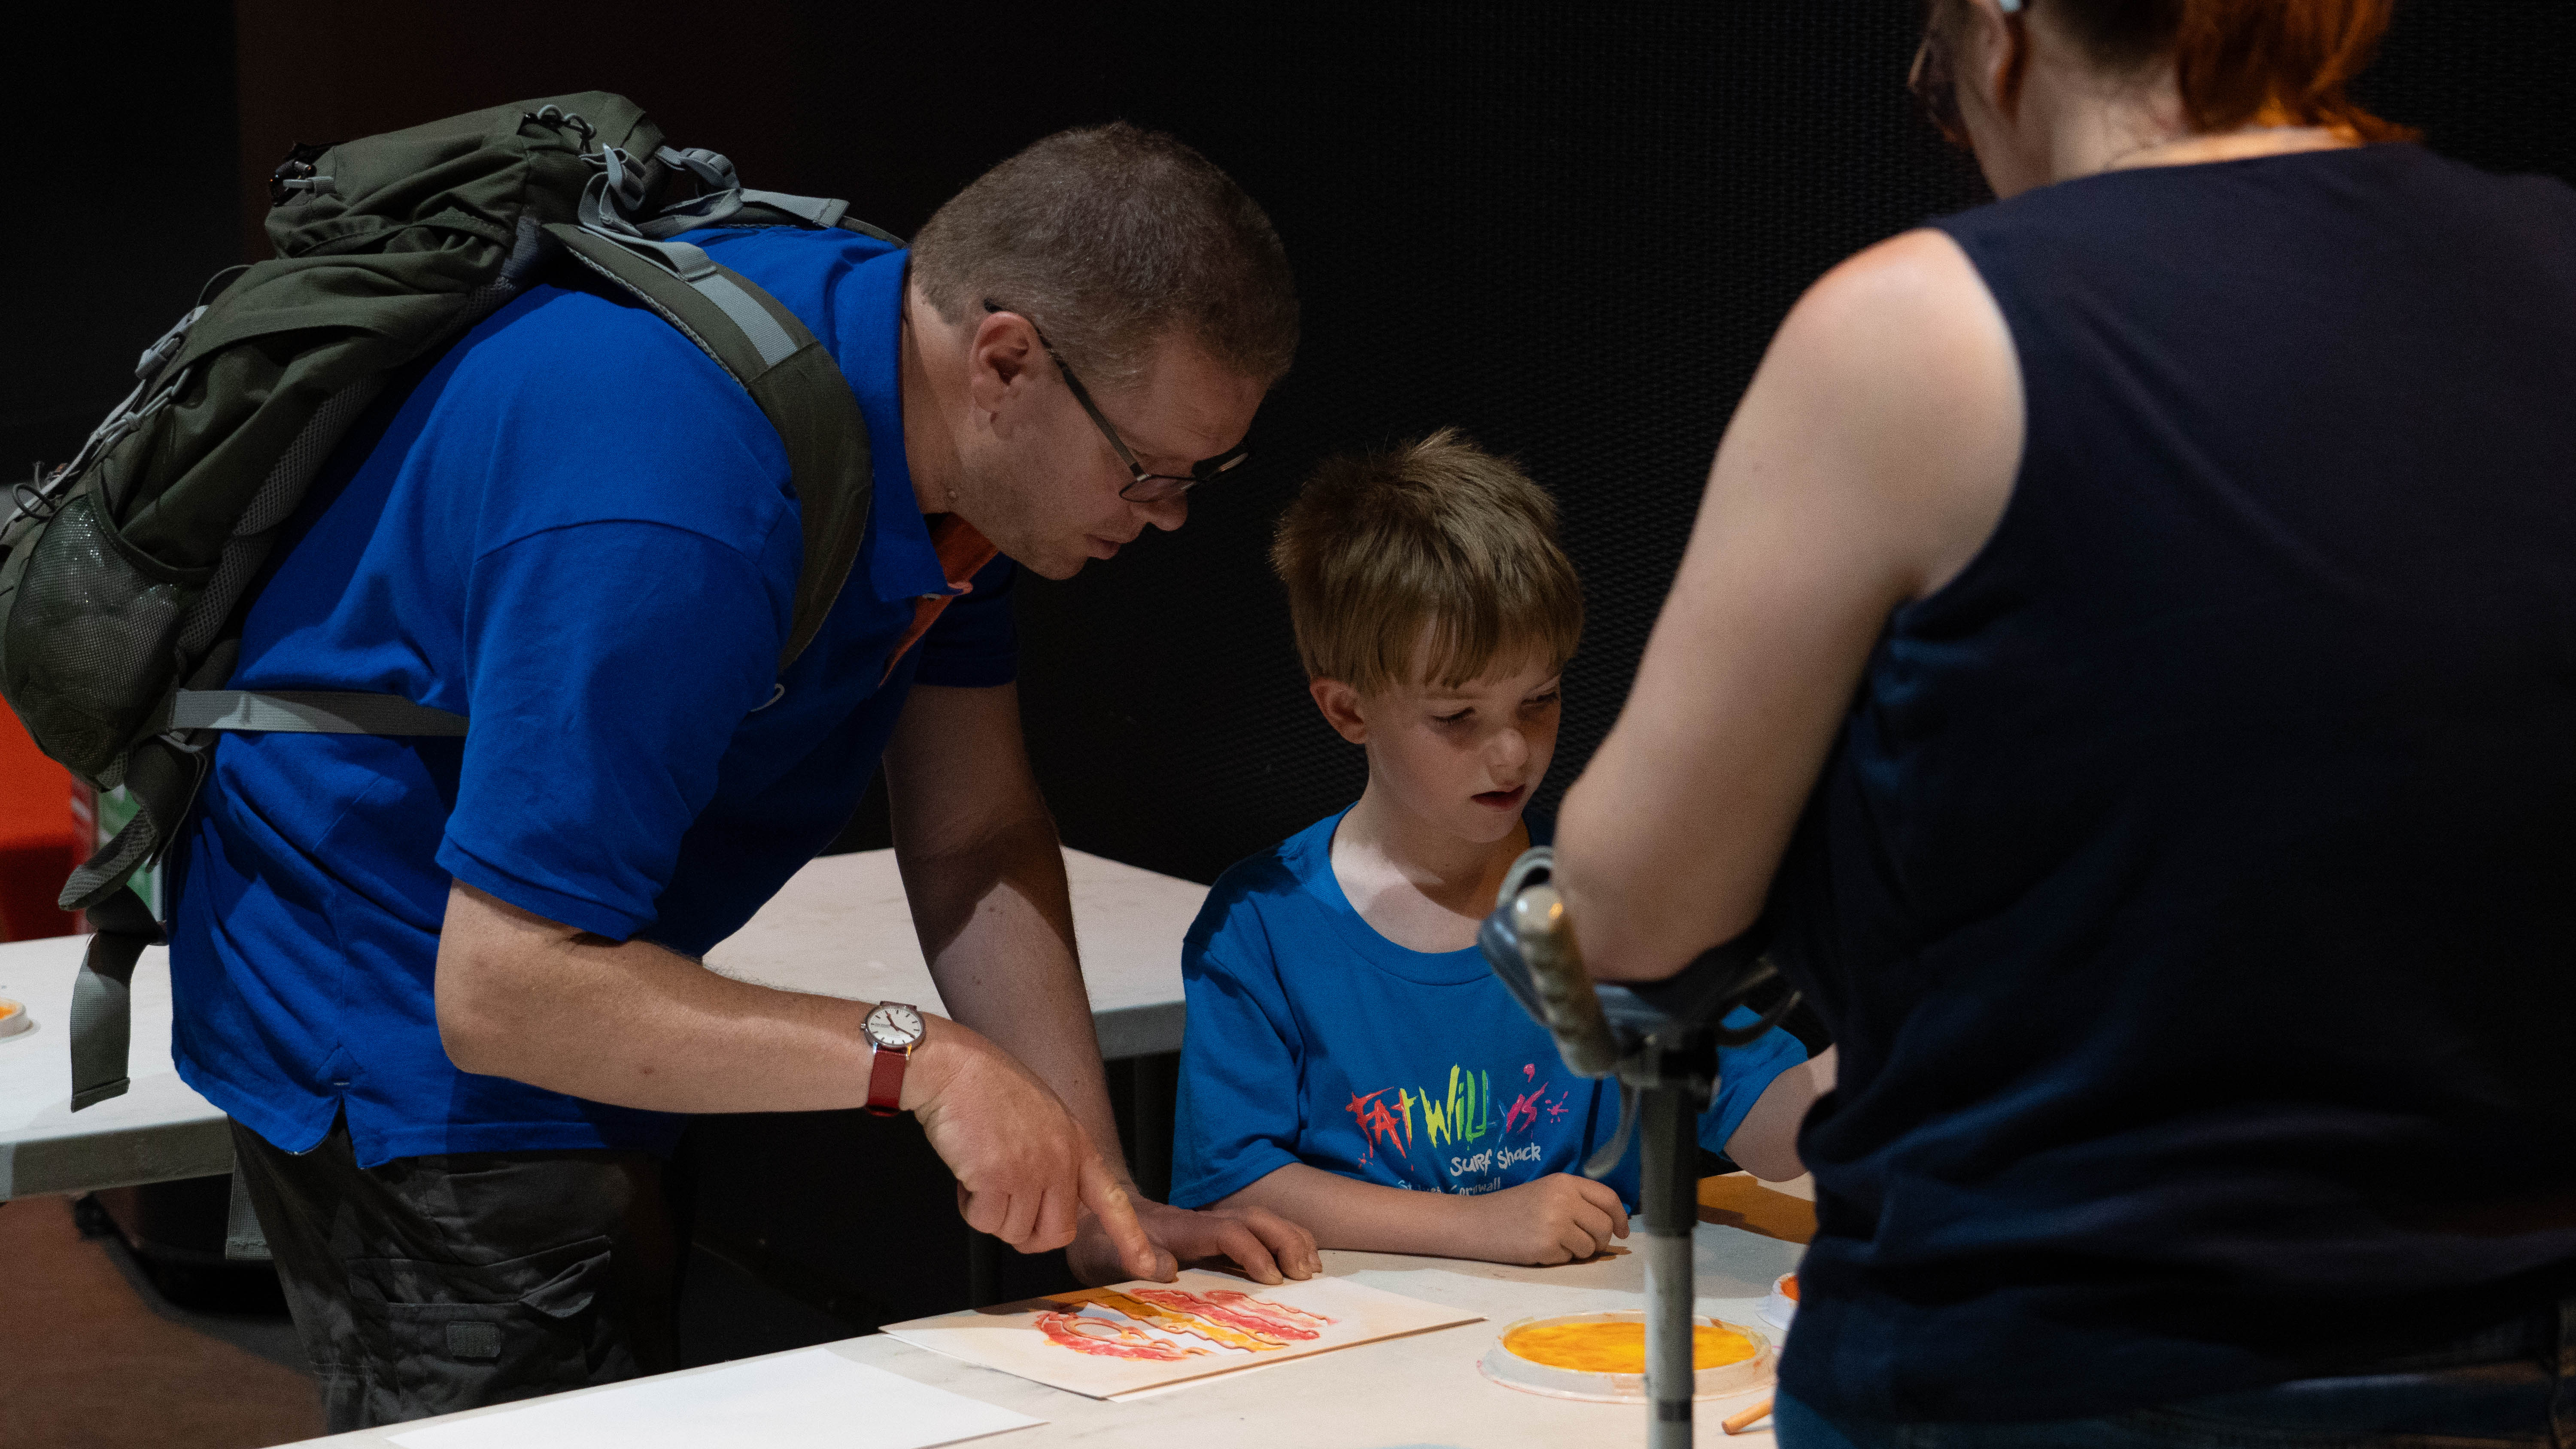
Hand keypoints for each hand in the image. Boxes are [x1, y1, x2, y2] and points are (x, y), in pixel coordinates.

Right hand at [902, 1014, 1159, 1277]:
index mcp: (1077, 1145)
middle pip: (1056, 1235)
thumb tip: (1050, 1211)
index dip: (1130, 1237)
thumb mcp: (1045, 1121)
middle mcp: (1060, 1160)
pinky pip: (983, 1222)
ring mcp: (1030, 1169)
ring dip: (991, 1214)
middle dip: (1026, 1233)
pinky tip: (966, 1172)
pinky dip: (969, 1207)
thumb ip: (1057, 1162)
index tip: (1148, 1267)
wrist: (955, 1068)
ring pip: (1015, 1233)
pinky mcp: (995, 1177)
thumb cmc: (990, 1093)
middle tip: (1003, 1205)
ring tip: (981, 1172)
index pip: (1113, 1199)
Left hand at [1069, 1197, 1322, 1286]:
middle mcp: (1203, 1221)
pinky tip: (1298, 1260)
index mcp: (1182, 1228)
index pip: (1228, 1232)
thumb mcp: (1109, 1254)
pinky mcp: (1216, 1232)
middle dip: (1285, 1241)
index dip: (1253, 1252)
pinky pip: (1257, 1228)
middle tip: (1304, 1275)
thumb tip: (1167, 1268)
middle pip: (1255, 1218)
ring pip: (1261, 1219)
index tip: (1271, 1279)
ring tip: (1311, 1268)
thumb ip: (1137, 1259)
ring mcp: (1211, 1224)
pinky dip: (1284, 1239)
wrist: (1097, 1221)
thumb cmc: (1104, 1242)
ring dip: (1290, 1238)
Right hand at [1469, 1173, 1631, 1264]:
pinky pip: (1569, 1260)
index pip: (1608, 1198)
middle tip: (1583, 1243)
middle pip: (1604, 1226)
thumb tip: (1613, 1223)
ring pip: (1590, 1247)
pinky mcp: (1546, 1246)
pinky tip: (1540, 1249)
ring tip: (1554, 1242)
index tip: (1623, 1232)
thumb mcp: (1546, 1192)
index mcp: (1565, 1182)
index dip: (1620, 1217)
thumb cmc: (1512, 1208)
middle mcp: (1563, 1199)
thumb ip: (1577, 1201)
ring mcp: (1555, 1223)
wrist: (1477, 1222)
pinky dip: (1559, 1259)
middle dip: (1599, 1240)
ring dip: (1578, 1252)